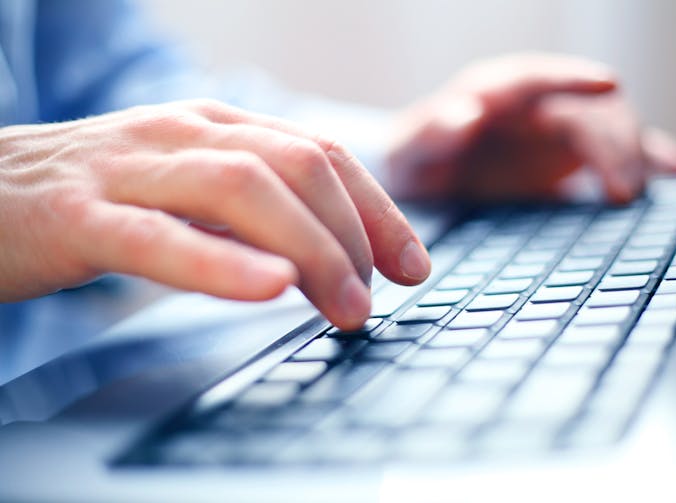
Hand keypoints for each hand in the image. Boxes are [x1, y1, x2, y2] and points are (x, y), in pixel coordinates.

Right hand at [0, 99, 429, 329]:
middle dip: (355, 235)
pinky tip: (270, 289)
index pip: (320, 154)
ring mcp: (129, 169)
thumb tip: (324, 252)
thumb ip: (250, 210)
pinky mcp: (77, 216)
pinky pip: (159, 238)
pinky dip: (221, 264)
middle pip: (297, 166)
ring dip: (311, 251)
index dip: (377, 209)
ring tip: (345, 308)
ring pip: (241, 190)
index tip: (412, 264)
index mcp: (214, 126)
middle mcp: (181, 133)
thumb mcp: (187, 186)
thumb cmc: (96, 196)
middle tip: (377, 299)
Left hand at [387, 53, 675, 203]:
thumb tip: (467, 113)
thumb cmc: (413, 161)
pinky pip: (616, 151)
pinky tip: (675, 172)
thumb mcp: (409, 151)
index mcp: (494, 92)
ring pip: (609, 126)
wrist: (425, 182)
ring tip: (636, 193)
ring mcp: (557, 129)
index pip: (536, 77)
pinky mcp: (571, 157)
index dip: (572, 78)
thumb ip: (432, 131)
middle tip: (622, 189)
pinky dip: (647, 158)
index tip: (607, 84)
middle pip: (586, 107)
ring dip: (631, 153)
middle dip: (611, 140)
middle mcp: (533, 105)